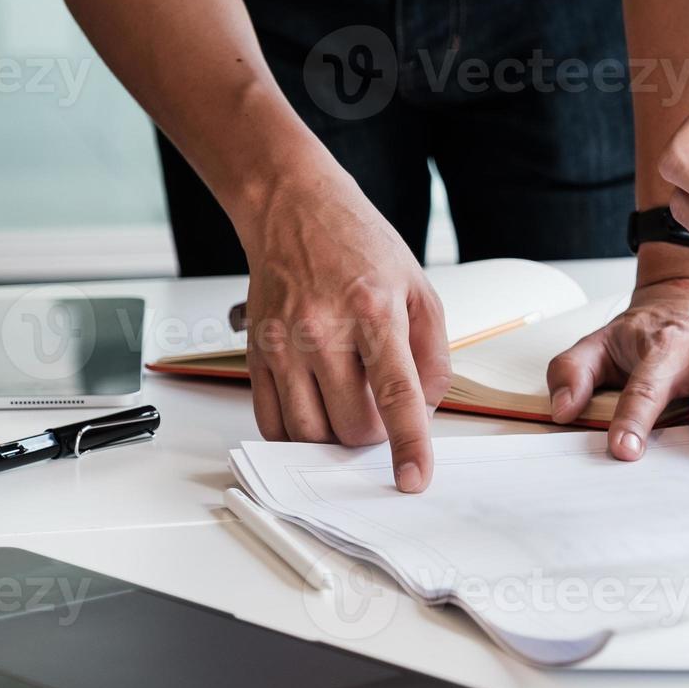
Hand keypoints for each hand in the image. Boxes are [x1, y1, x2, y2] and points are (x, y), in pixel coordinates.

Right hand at [238, 163, 450, 492]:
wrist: (294, 209)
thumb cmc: (359, 246)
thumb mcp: (419, 289)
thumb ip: (432, 355)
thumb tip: (426, 411)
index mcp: (372, 310)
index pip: (395, 392)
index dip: (408, 444)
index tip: (413, 478)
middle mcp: (321, 329)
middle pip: (349, 425)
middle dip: (372, 434)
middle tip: (379, 408)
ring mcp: (282, 343)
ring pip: (307, 433)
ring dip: (333, 435)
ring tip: (346, 401)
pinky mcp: (256, 354)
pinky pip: (271, 421)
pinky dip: (297, 431)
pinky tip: (315, 407)